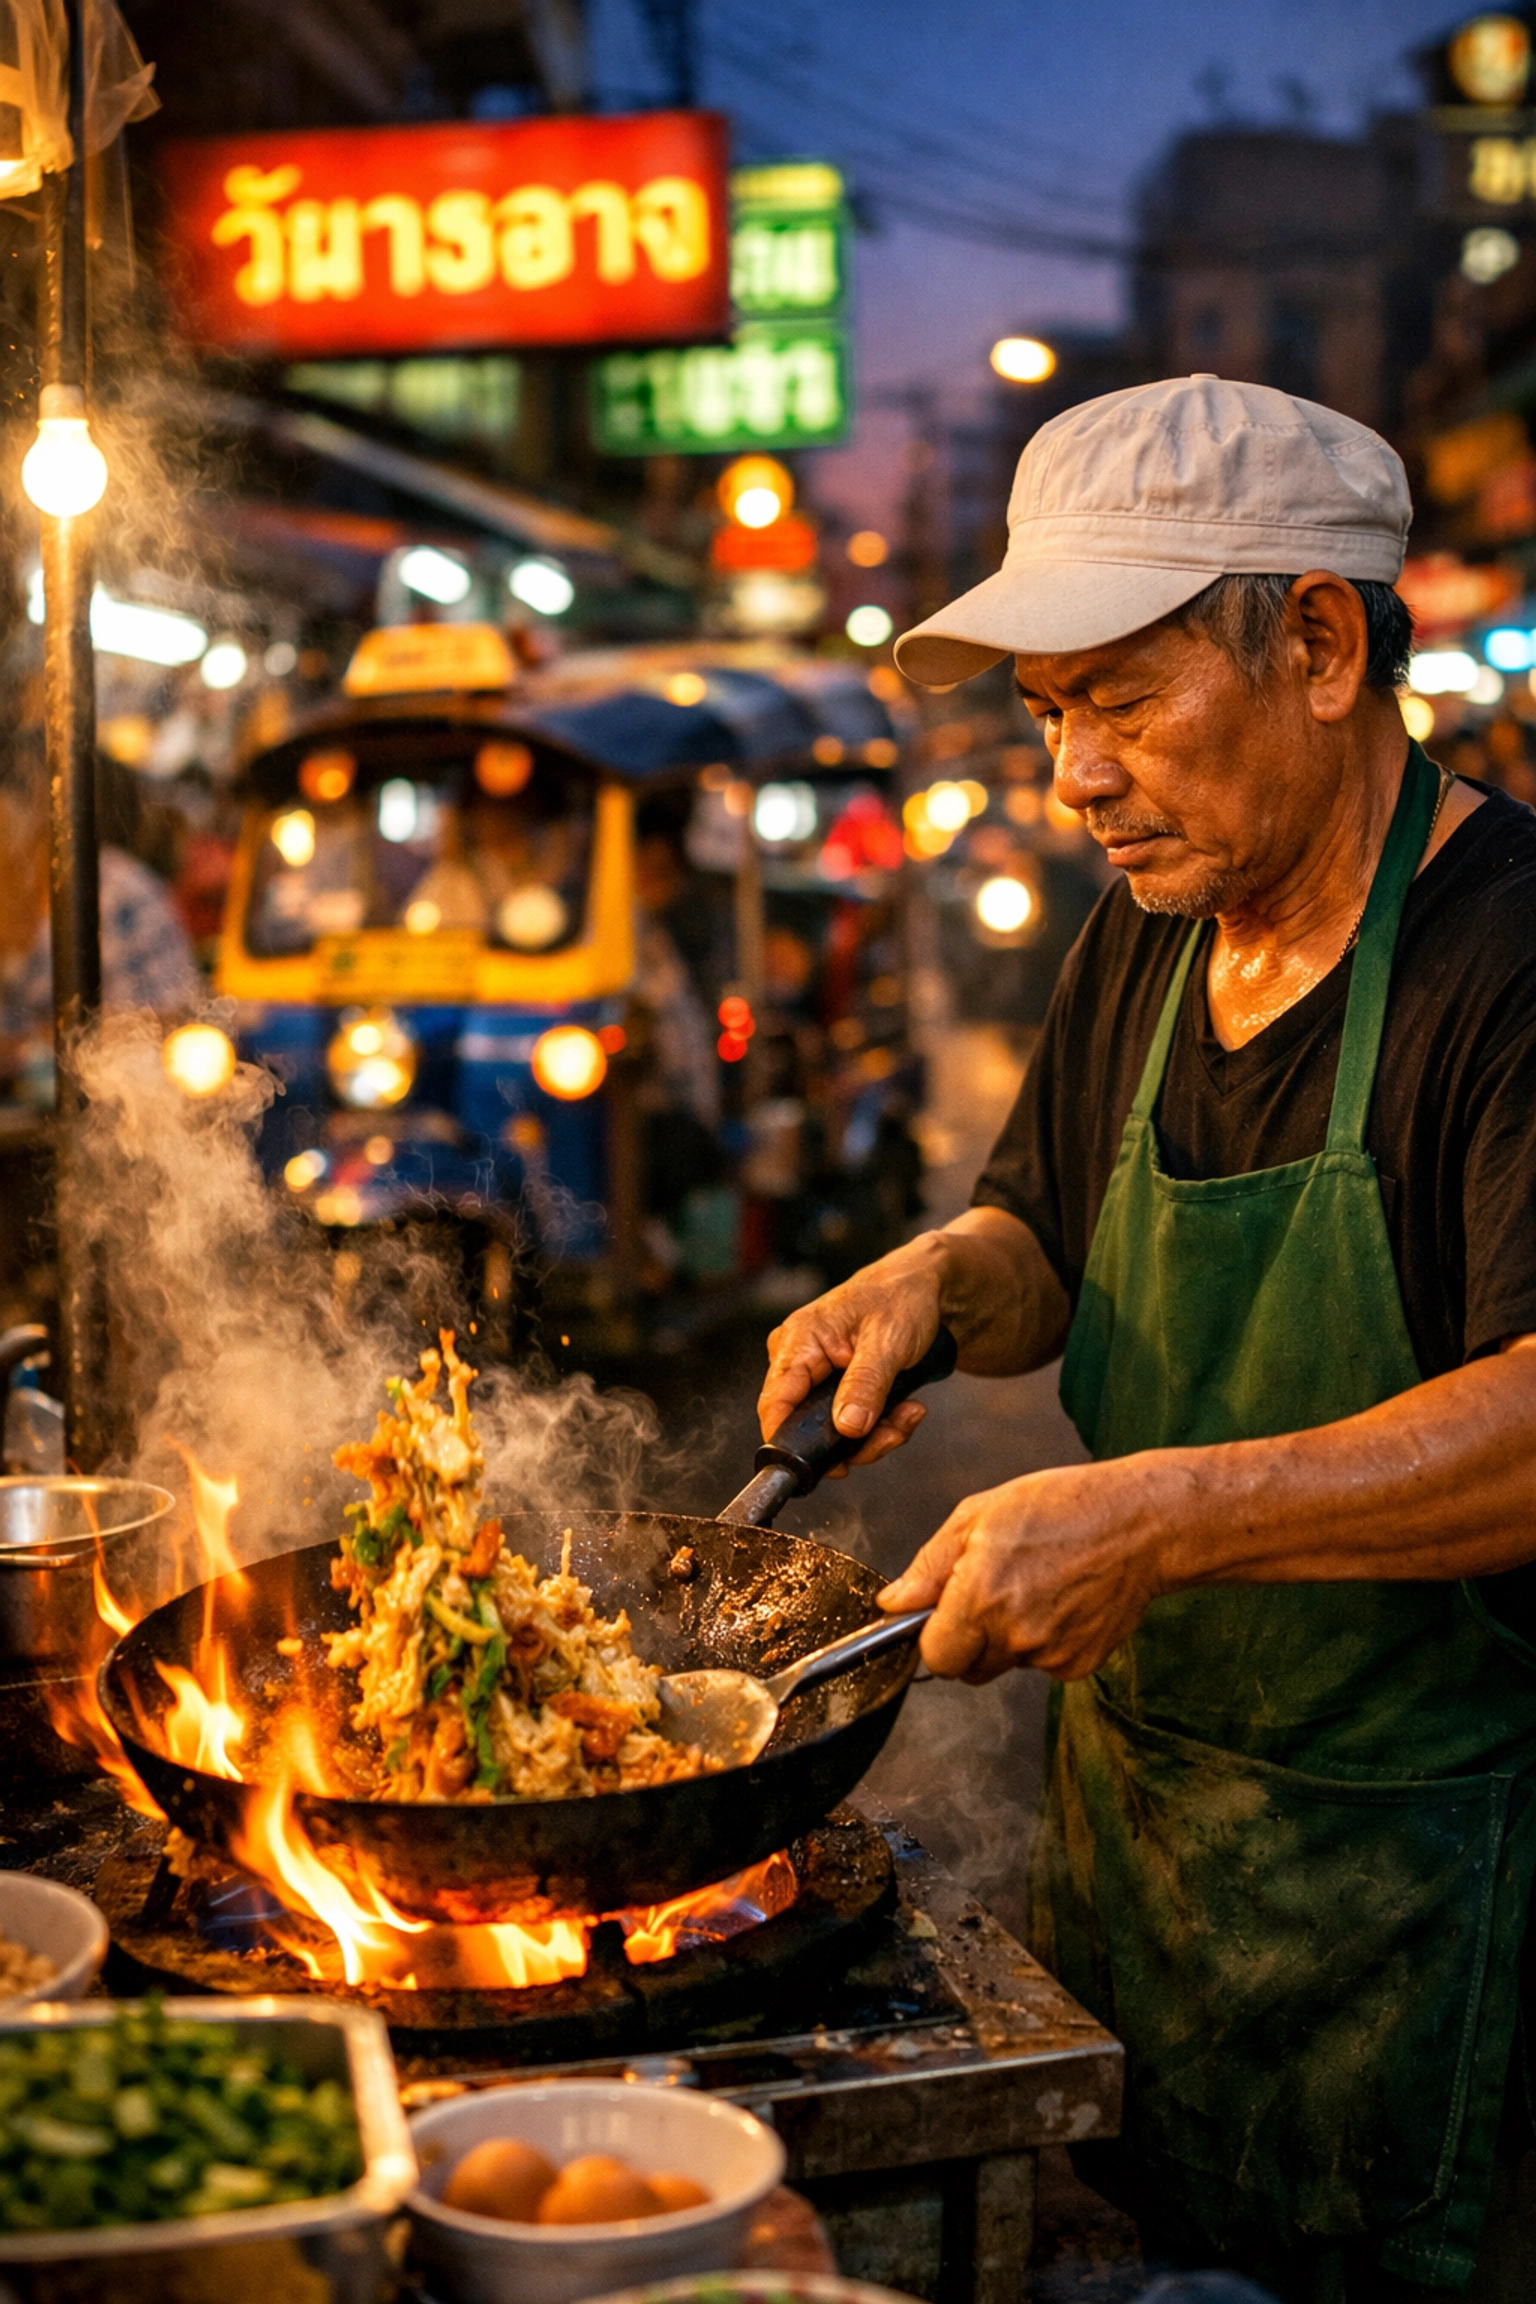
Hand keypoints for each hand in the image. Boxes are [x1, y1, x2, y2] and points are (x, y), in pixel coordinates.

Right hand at [757, 1235, 948, 1473]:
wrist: (925, 1288)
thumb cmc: (902, 1299)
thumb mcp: (888, 1342)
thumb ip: (865, 1386)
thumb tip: (847, 1428)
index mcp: (799, 1340)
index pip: (775, 1404)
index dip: (794, 1444)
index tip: (834, 1466)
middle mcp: (798, 1358)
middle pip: (806, 1425)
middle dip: (854, 1440)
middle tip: (895, 1432)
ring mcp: (815, 1372)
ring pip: (830, 1429)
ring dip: (873, 1435)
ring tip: (909, 1415)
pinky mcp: (834, 1385)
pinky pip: (846, 1420)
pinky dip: (877, 1424)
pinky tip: (905, 1409)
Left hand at [878, 1458, 1168, 1680]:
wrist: (1143, 1524)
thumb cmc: (1063, 1505)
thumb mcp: (980, 1515)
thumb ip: (930, 1566)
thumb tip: (893, 1604)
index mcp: (982, 1596)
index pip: (934, 1657)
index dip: (933, 1636)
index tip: (941, 1614)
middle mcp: (1015, 1635)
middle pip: (966, 1669)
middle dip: (967, 1640)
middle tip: (992, 1591)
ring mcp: (1051, 1655)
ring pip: (1006, 1663)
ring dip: (1007, 1637)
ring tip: (1035, 1584)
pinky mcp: (1080, 1665)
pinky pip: (1043, 1663)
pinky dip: (1045, 1640)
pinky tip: (1062, 1598)